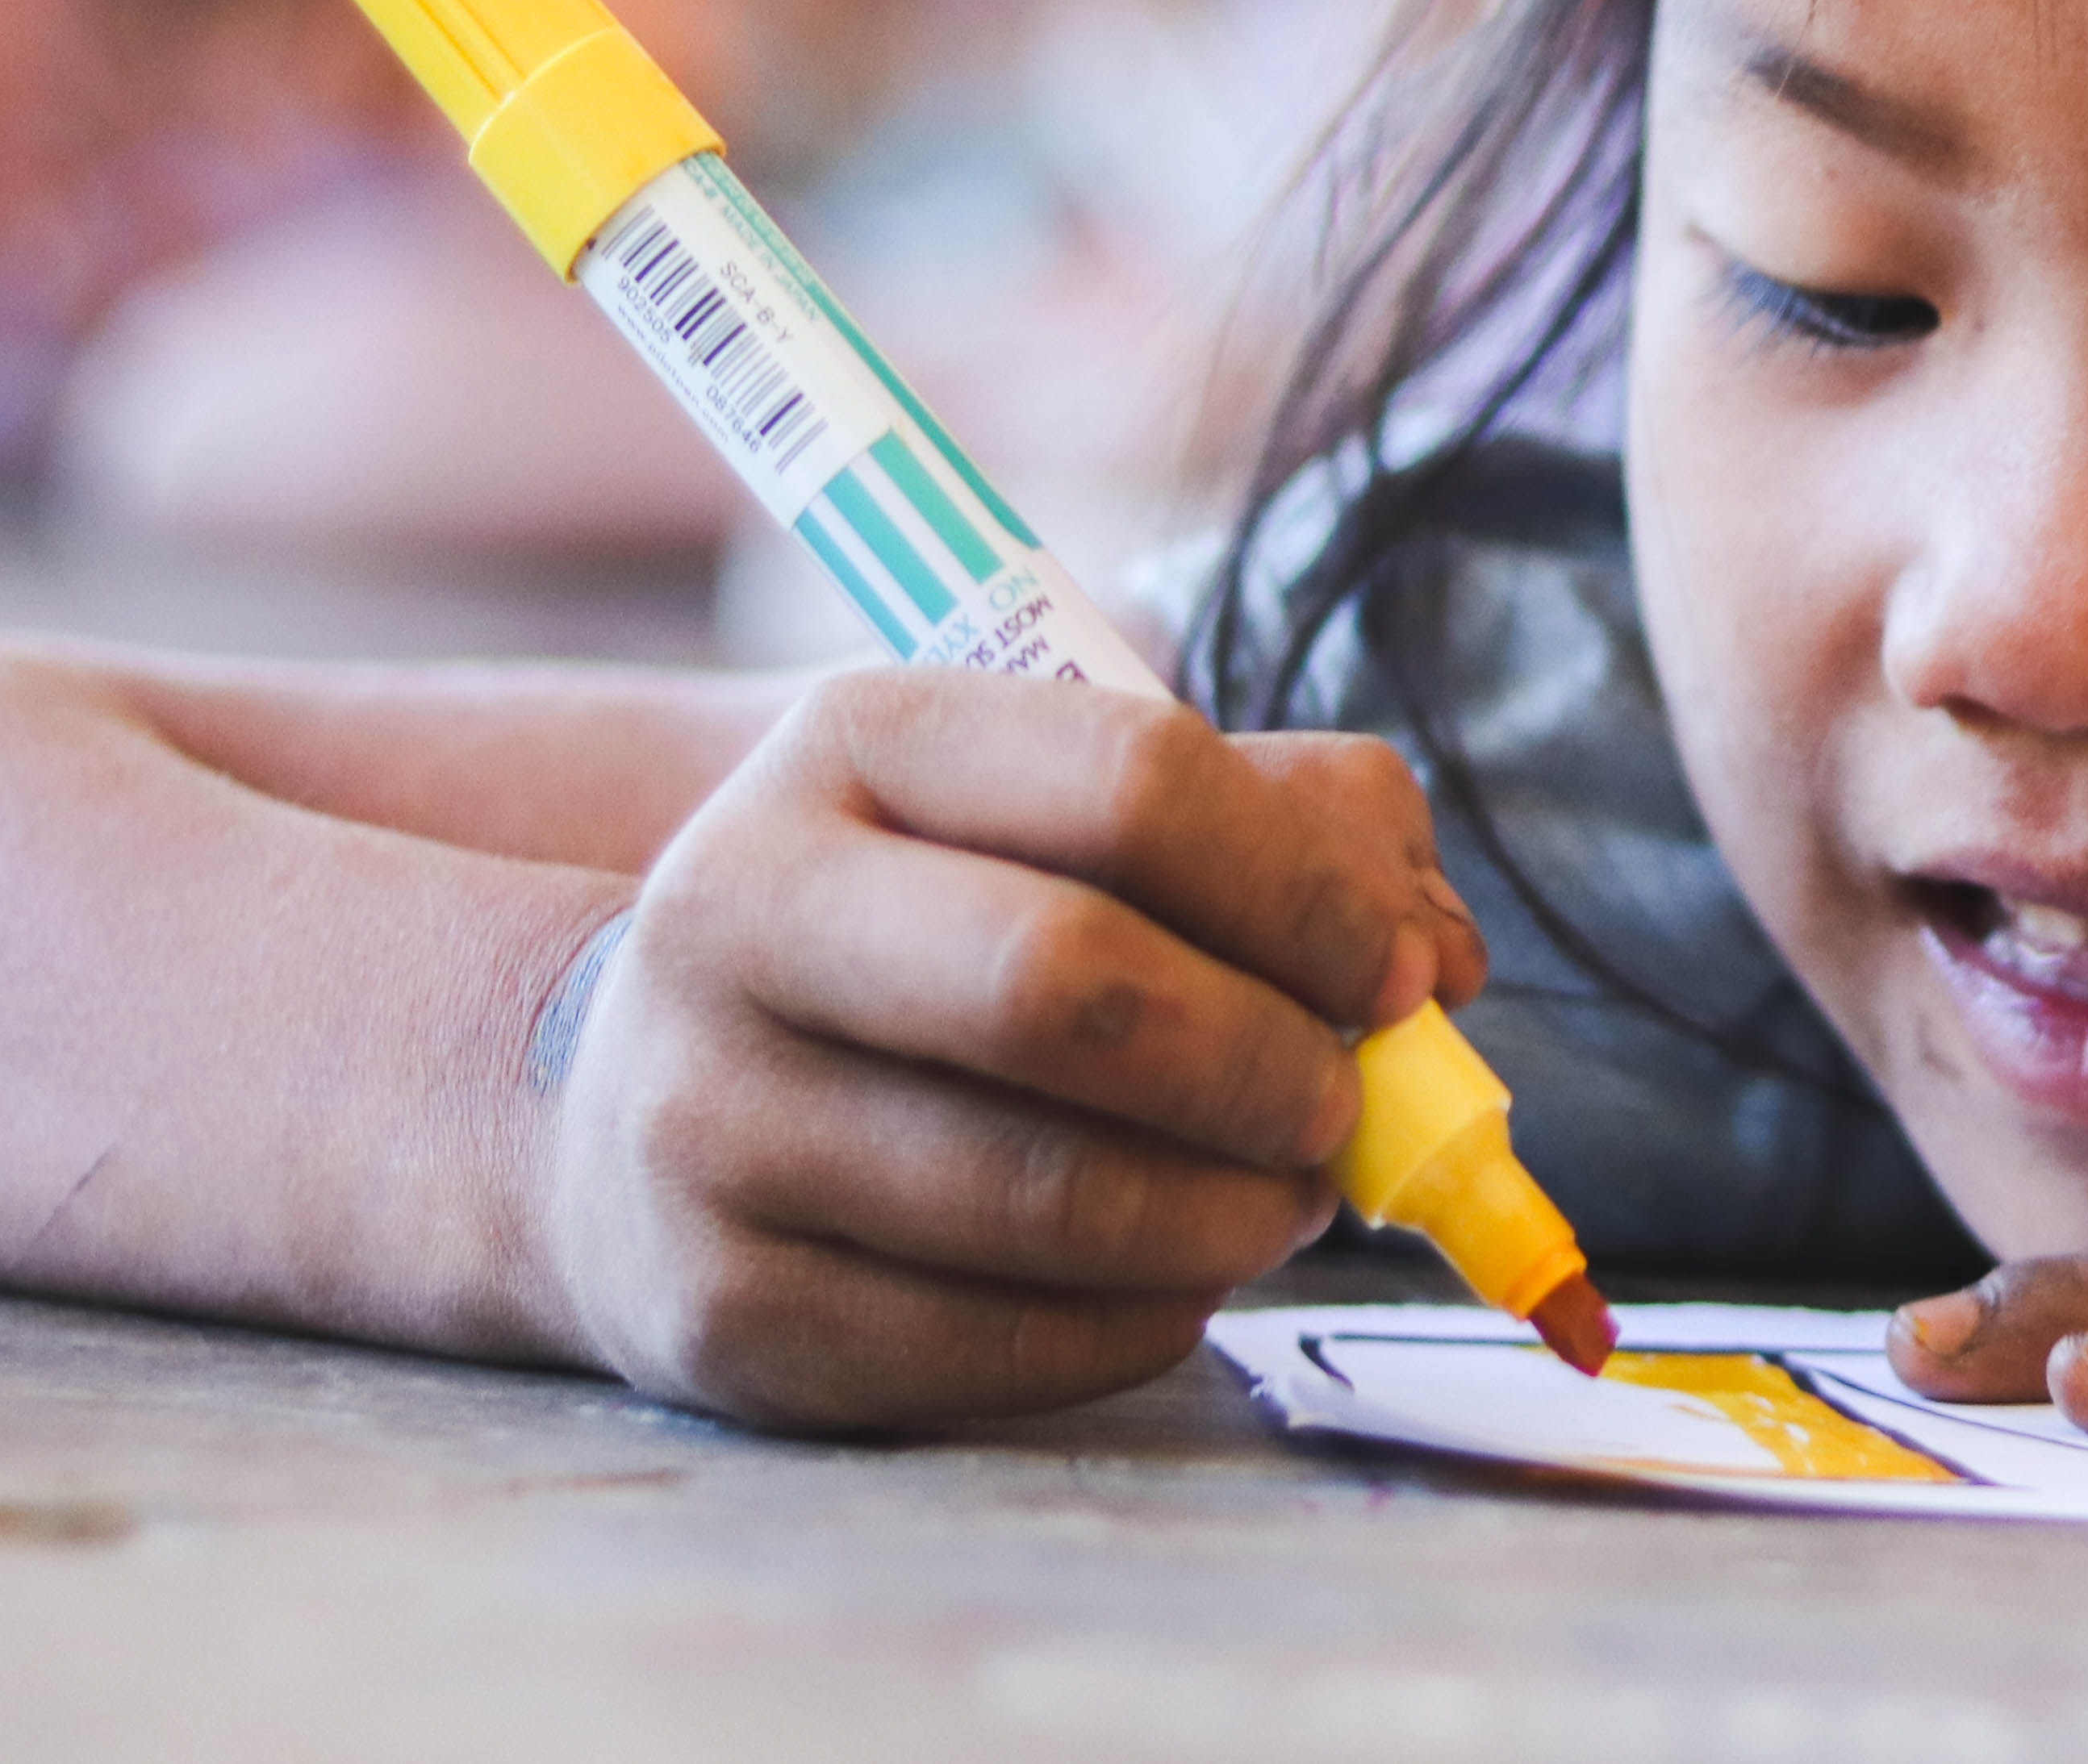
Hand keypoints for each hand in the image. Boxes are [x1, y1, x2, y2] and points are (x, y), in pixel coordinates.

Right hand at [532, 670, 1484, 1428]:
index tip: (1401, 976)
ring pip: (1041, 1195)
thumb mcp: (1087, 813)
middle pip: (1069, 988)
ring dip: (1229, 1215)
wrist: (649, 1091)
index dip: (1312, 893)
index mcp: (858, 740)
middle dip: (1264, 1063)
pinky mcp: (718, 1311)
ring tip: (1285, 1197)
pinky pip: (995, 1346)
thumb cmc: (947, 927)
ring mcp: (704, 1121)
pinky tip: (1174, 1275)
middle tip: (1341, 1108)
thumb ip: (1306, 831)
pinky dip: (1139, 1322)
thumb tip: (1439, 960)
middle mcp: (738, 910)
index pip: (1136, 782)